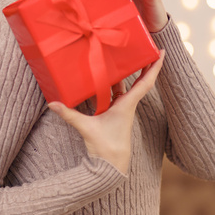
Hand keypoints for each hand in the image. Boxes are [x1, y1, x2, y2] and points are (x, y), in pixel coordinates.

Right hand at [48, 51, 164, 174]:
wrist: (111, 167)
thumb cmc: (106, 148)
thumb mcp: (87, 128)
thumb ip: (70, 114)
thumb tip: (53, 103)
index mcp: (127, 105)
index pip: (146, 82)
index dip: (154, 67)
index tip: (161, 52)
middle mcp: (128, 105)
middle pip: (141, 81)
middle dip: (145, 64)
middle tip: (147, 47)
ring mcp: (122, 110)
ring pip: (128, 86)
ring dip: (130, 73)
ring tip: (128, 56)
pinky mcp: (115, 114)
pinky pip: (118, 94)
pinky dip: (116, 84)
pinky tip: (110, 77)